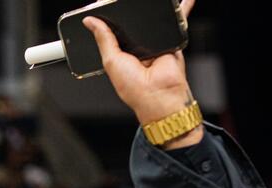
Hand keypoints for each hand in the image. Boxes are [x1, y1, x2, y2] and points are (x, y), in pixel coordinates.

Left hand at [83, 0, 202, 147]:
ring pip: (151, 19)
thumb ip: (103, 38)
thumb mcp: (110, 60)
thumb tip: (90, 22)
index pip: (112, 32)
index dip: (106, 20)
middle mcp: (137, 48)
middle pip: (130, 23)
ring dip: (149, 8)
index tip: (101, 8)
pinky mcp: (171, 39)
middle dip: (125, 12)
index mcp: (120, 54)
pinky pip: (176, 20)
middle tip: (117, 1)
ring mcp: (155, 42)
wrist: (158, 94)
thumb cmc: (134, 88)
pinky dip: (181, 8)